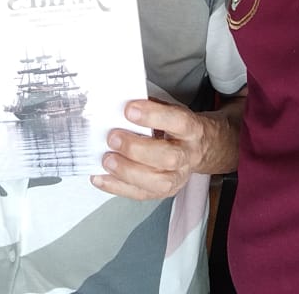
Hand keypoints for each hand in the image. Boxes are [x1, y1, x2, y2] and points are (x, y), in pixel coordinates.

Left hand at [91, 99, 207, 200]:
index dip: (154, 116)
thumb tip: (118, 104)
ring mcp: (178, 177)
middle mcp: (187, 155)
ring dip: (127, 171)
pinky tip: (100, 177)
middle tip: (113, 138)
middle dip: (136, 149)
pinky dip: (116, 186)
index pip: (178, 122)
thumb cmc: (176, 127)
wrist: (198, 148)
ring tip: (107, 160)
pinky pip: (140, 194)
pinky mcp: (164, 191)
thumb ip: (149, 108)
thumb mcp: (169, 109)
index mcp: (191, 130)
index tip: (129, 110)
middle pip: (168, 157)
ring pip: (157, 182)